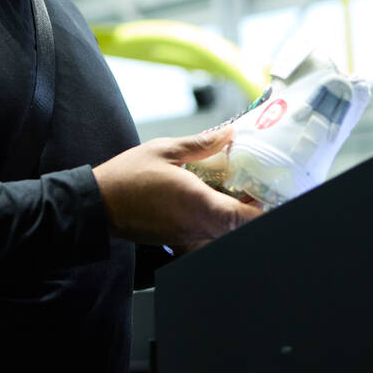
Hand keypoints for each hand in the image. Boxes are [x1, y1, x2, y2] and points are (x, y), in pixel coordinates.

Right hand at [92, 127, 264, 250]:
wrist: (97, 206)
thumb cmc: (126, 177)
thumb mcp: (165, 149)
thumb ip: (201, 143)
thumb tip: (230, 133)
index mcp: (197, 202)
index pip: (244, 217)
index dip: (264, 209)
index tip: (275, 193)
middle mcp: (197, 225)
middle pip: (240, 227)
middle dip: (255, 209)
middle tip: (260, 185)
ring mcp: (188, 235)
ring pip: (225, 232)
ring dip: (237, 215)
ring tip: (239, 189)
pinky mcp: (178, 239)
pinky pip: (208, 233)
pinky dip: (219, 220)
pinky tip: (214, 199)